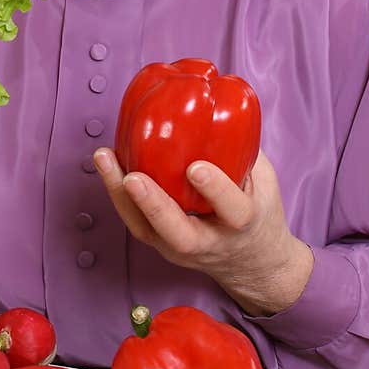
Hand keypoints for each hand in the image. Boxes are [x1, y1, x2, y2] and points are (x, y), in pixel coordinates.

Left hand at [93, 147, 312, 315]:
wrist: (252, 263)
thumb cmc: (259, 212)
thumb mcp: (264, 183)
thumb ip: (244, 152)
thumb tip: (222, 105)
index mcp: (243, 225)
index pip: (232, 211)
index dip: (215, 190)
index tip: (197, 168)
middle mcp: (209, 243)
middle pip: (178, 235)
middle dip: (154, 207)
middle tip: (133, 178)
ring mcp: (179, 248)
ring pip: (145, 229)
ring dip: (120, 194)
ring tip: (104, 159)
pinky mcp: (159, 243)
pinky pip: (135, 220)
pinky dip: (117, 192)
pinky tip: (107, 163)